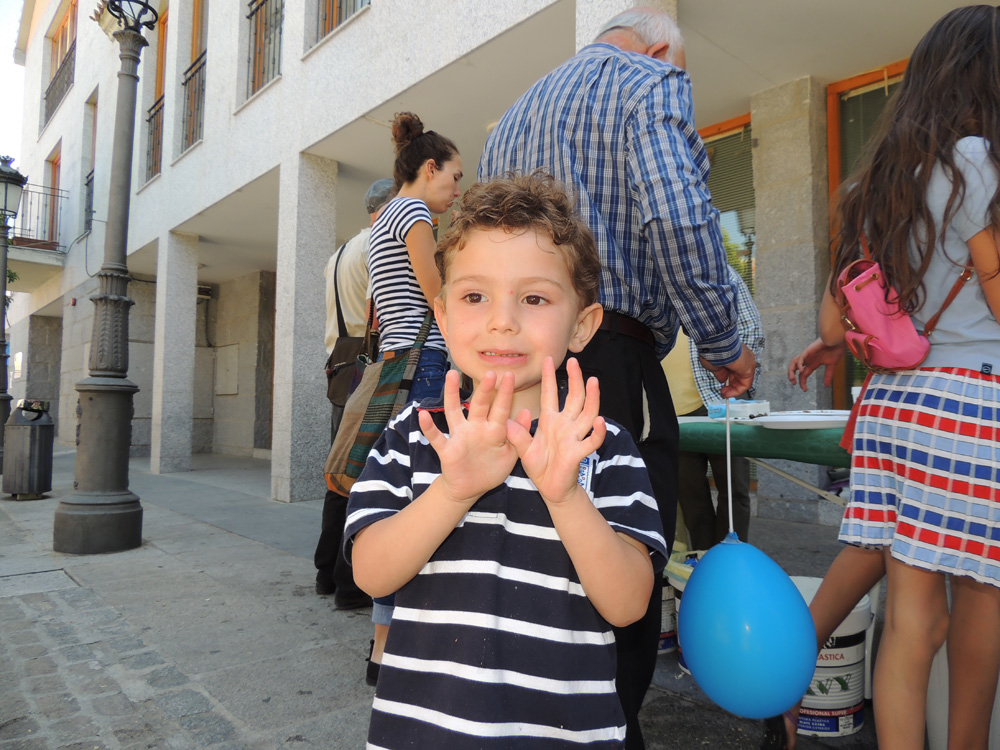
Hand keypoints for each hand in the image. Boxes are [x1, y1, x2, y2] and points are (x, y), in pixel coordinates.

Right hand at [418, 369, 518, 504]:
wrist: (470, 489)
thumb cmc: (492, 468)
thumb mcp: (511, 453)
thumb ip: (519, 433)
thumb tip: (527, 411)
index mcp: (493, 430)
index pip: (501, 409)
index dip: (505, 393)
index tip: (510, 375)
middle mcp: (475, 428)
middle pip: (479, 405)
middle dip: (484, 390)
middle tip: (490, 373)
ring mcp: (460, 437)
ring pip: (454, 412)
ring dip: (451, 394)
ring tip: (450, 376)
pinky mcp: (447, 450)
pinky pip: (437, 438)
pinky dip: (429, 428)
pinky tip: (423, 415)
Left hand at [506, 357, 606, 505]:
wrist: (550, 489)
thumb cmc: (540, 466)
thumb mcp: (523, 449)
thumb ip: (517, 435)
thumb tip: (506, 421)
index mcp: (551, 421)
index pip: (550, 394)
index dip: (549, 378)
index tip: (548, 360)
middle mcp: (565, 425)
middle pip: (574, 398)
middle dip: (575, 380)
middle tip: (575, 362)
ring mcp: (574, 438)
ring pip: (587, 414)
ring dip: (591, 398)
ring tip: (593, 382)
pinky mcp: (578, 453)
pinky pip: (591, 441)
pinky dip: (597, 432)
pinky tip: (600, 422)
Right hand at [699, 344, 756, 398]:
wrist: (717, 344)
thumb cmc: (713, 349)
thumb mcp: (715, 364)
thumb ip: (720, 373)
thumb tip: (723, 380)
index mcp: (735, 354)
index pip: (735, 370)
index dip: (728, 379)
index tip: (721, 384)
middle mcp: (744, 358)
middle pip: (740, 376)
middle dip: (731, 386)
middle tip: (723, 392)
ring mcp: (748, 363)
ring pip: (743, 381)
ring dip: (733, 390)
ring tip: (725, 394)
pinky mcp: (749, 369)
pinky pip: (745, 384)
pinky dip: (737, 391)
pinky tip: (728, 393)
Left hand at [787, 338, 844, 391]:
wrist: (838, 340)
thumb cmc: (835, 349)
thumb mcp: (831, 365)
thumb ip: (828, 375)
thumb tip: (827, 386)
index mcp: (813, 364)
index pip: (804, 374)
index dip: (802, 382)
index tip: (805, 390)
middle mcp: (808, 360)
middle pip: (795, 368)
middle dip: (792, 376)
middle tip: (794, 384)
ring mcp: (807, 355)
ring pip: (794, 362)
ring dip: (791, 371)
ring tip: (793, 379)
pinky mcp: (808, 350)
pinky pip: (801, 358)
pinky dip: (799, 365)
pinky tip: (800, 371)